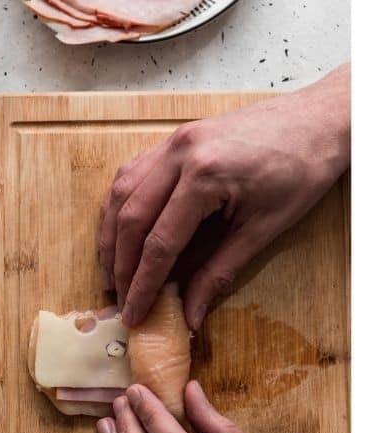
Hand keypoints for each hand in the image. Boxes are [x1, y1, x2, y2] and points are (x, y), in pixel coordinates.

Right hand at [97, 64, 350, 328]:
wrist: (320, 119)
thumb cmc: (303, 169)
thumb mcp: (265, 228)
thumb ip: (219, 271)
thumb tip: (190, 313)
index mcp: (206, 176)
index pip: (160, 242)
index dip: (142, 283)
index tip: (133, 312)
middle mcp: (179, 154)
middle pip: (130, 219)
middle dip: (120, 265)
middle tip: (118, 298)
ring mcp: (172, 142)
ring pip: (120, 194)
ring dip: (111, 236)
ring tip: (112, 270)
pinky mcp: (173, 138)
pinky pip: (131, 174)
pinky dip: (119, 206)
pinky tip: (121, 229)